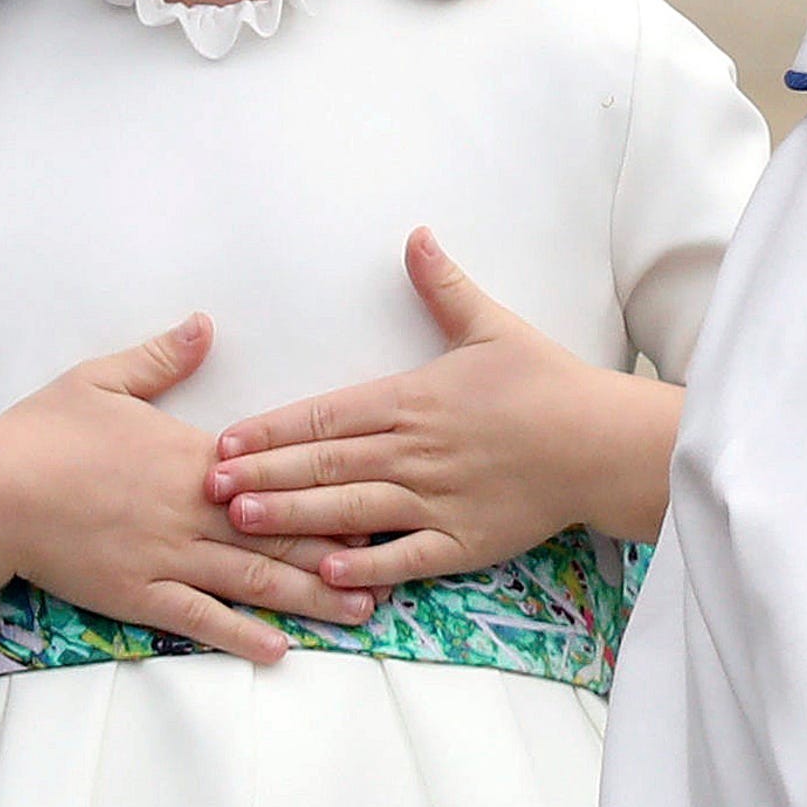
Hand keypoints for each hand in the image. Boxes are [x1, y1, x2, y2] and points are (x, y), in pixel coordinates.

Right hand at [0, 314, 378, 663]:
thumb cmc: (44, 431)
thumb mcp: (105, 378)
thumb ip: (163, 356)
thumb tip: (205, 323)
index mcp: (193, 457)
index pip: (277, 475)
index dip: (329, 488)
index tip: (378, 493)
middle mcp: (192, 510)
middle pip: (279, 533)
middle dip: (340, 550)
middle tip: (395, 564)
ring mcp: (167, 556)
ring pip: (252, 581)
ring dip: (310, 597)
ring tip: (360, 611)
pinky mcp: (137, 595)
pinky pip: (198, 619)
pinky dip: (241, 635)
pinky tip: (278, 650)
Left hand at [205, 230, 656, 589]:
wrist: (600, 441)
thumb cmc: (545, 382)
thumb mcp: (491, 325)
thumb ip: (444, 286)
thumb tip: (416, 235)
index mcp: (412, 398)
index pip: (326, 414)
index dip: (272, 428)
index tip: (226, 439)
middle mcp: (414, 450)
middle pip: (324, 463)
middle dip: (262, 473)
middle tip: (206, 486)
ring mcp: (435, 499)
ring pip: (350, 509)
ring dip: (293, 515)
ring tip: (242, 521)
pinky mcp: (462, 540)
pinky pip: (405, 557)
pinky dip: (364, 565)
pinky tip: (326, 571)